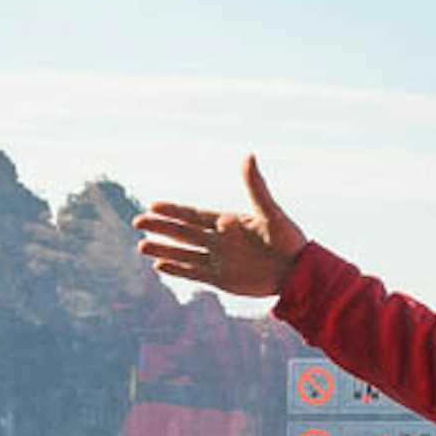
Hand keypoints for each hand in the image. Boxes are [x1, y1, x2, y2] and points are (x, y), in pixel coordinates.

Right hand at [136, 157, 306, 299]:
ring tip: (141, 246)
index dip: (173, 211)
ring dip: (163, 249)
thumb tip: (248, 156)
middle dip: (160, 227)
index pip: (193, 215)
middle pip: (183, 233)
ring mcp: (218, 260)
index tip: (153, 205)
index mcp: (228, 222)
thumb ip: (255, 186)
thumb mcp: (270, 212)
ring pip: (184, 253)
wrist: (299, 272)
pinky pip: (194, 274)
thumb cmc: (289, 240)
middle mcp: (219, 240)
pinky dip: (177, 270)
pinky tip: (159, 265)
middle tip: (137, 222)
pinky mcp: (221, 280)